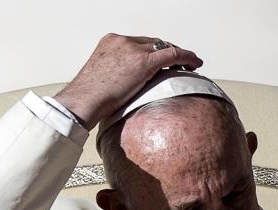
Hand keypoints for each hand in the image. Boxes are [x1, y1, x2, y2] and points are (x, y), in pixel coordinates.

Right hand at [54, 33, 202, 129]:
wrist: (82, 101)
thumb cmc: (87, 97)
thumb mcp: (101, 78)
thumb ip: (115, 75)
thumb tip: (123, 87)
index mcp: (110, 42)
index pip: (139, 42)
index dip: (154, 50)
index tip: (161, 60)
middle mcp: (122, 41)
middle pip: (153, 42)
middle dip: (167, 52)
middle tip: (180, 62)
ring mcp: (133, 49)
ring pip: (164, 47)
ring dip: (179, 55)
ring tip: (190, 63)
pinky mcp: (143, 62)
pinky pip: (172, 55)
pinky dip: (187, 57)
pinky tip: (195, 64)